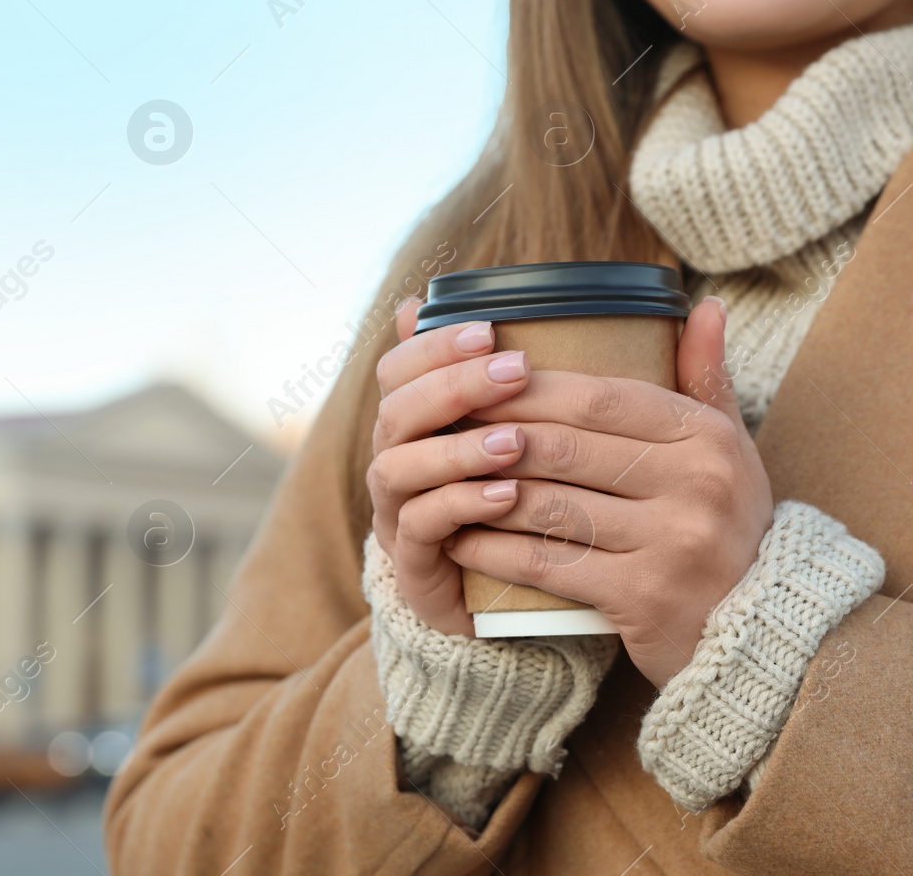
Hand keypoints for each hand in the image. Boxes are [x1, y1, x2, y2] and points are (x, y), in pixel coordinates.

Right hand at [367, 297, 533, 635]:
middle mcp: (394, 462)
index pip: (397, 370)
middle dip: (454, 386)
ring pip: (399, 468)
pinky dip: (462, 505)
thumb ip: (505, 375)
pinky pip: (421, 528)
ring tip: (515, 441)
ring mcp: (397, 514)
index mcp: (412, 423)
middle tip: (516, 370)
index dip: (433, 346)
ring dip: (458, 448)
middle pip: (396, 412)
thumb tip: (502, 313)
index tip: (489, 330)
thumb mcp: (517, 428)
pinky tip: (508, 494)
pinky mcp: (414, 565)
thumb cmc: (514, 497)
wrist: (508, 599)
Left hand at [442, 297, 774, 687]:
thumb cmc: (729, 526)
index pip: (600, 397)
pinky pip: (548, 562)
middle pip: (565, 447)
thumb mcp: (730, 449)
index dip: (529, 388)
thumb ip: (706, 378)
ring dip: (482, 490)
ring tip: (441, 479)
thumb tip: (704, 304)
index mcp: (705, 438)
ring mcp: (670, 543)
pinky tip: (460, 537)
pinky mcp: (642, 597)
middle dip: (493, 433)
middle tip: (443, 427)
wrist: (760, 631)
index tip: (476, 379)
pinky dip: (495, 548)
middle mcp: (694, 485)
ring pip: (549, 503)